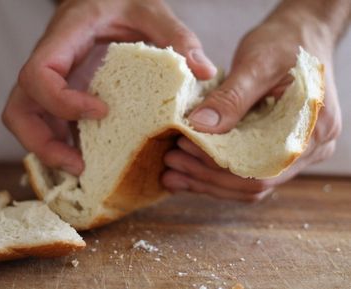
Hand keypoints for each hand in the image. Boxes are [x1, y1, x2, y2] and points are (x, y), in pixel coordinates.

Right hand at [2, 0, 215, 174]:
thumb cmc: (122, 0)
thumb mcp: (151, 10)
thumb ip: (176, 36)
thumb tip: (204, 71)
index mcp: (64, 38)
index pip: (38, 76)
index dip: (61, 102)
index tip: (100, 112)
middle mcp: (49, 63)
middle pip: (19, 110)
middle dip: (42, 143)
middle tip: (79, 164)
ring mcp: (52, 82)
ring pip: (26, 122)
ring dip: (49, 151)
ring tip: (84, 169)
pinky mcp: (61, 94)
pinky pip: (47, 124)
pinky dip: (61, 145)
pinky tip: (89, 157)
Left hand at [162, 4, 343, 200]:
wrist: (297, 36)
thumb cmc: (284, 44)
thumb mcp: (257, 64)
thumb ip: (231, 98)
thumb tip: (199, 126)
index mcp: (313, 130)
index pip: (263, 168)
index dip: (220, 165)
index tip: (185, 148)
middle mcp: (308, 149)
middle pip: (254, 182)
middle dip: (207, 176)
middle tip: (172, 162)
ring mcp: (292, 153)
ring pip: (246, 184)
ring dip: (206, 180)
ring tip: (172, 169)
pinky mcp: (274, 149)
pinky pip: (244, 171)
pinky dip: (213, 174)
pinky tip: (185, 170)